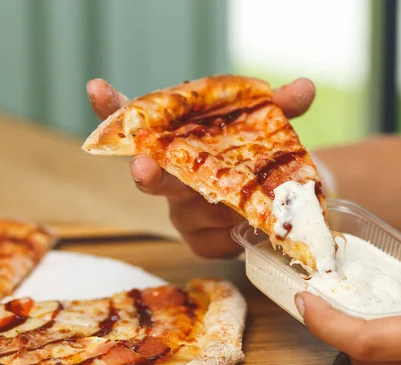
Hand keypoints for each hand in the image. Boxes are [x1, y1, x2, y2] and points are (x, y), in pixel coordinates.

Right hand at [87, 78, 315, 257]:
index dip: (114, 109)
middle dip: (146, 172)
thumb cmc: (257, 155)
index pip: (140, 122)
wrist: (275, 197)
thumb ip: (283, 107)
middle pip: (151, 177)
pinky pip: (214, 240)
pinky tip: (247, 227)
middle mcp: (172, 177)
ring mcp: (181, 212)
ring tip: (253, 200)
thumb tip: (304, 87)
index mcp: (180, 143)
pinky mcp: (198, 241)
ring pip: (194, 210)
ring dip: (222, 205)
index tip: (96, 88)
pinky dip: (236, 232)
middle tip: (143, 167)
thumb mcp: (270, 127)